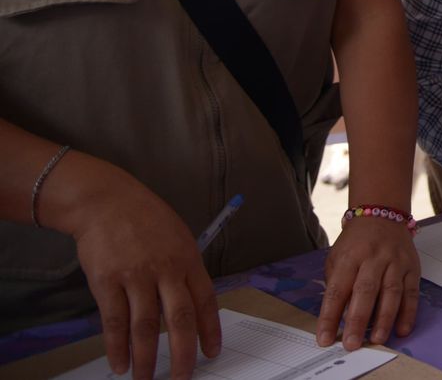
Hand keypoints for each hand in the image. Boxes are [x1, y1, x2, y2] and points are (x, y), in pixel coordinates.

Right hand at [67, 173, 219, 379]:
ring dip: (146, 358)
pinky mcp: (107, 282)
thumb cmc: (146, 220)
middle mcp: (165, 270)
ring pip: (145, 327)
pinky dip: (117, 347)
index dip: (210, 330)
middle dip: (183, 353)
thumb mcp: (178, 238)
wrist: (107, 202)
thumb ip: (185, 270)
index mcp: (188, 259)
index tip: (212, 353)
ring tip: (146, 379)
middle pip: (179, 319)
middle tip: (183, 377)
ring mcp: (135, 276)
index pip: (205, 301)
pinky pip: (114, 322)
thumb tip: (192, 306)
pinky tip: (120, 364)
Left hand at [317, 215, 420, 349]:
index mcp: (350, 256)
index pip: (338, 289)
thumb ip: (337, 285)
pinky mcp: (413, 267)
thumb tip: (337, 318)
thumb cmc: (356, 243)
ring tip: (378, 339)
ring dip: (385, 319)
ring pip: (391, 292)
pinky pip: (412, 292)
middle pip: (366, 291)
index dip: (330, 316)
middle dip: (358, 320)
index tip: (325, 338)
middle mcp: (374, 258)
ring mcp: (396, 262)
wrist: (382, 215)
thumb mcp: (337, 257)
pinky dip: (409, 312)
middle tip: (352, 343)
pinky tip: (403, 329)